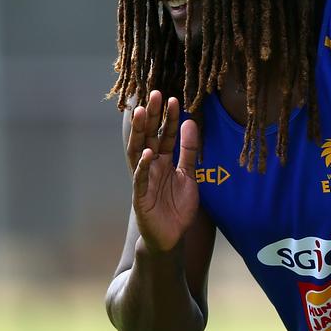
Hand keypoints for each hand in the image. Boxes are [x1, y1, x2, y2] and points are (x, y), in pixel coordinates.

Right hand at [128, 91, 199, 252]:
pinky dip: (144, 167)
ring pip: (139, 152)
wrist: (172, 236)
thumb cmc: (177, 205)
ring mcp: (144, 180)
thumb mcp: (189, 174)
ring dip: (141, 133)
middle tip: (154, 94)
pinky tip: (148, 154)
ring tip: (143, 113)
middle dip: (152, 116)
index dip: (169, 118)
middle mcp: (151, 166)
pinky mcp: (140, 198)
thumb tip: (191, 121)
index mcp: (163, 160)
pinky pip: (141, 180)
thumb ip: (189, 150)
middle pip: (150, 136)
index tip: (173, 98)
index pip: (166, 134)